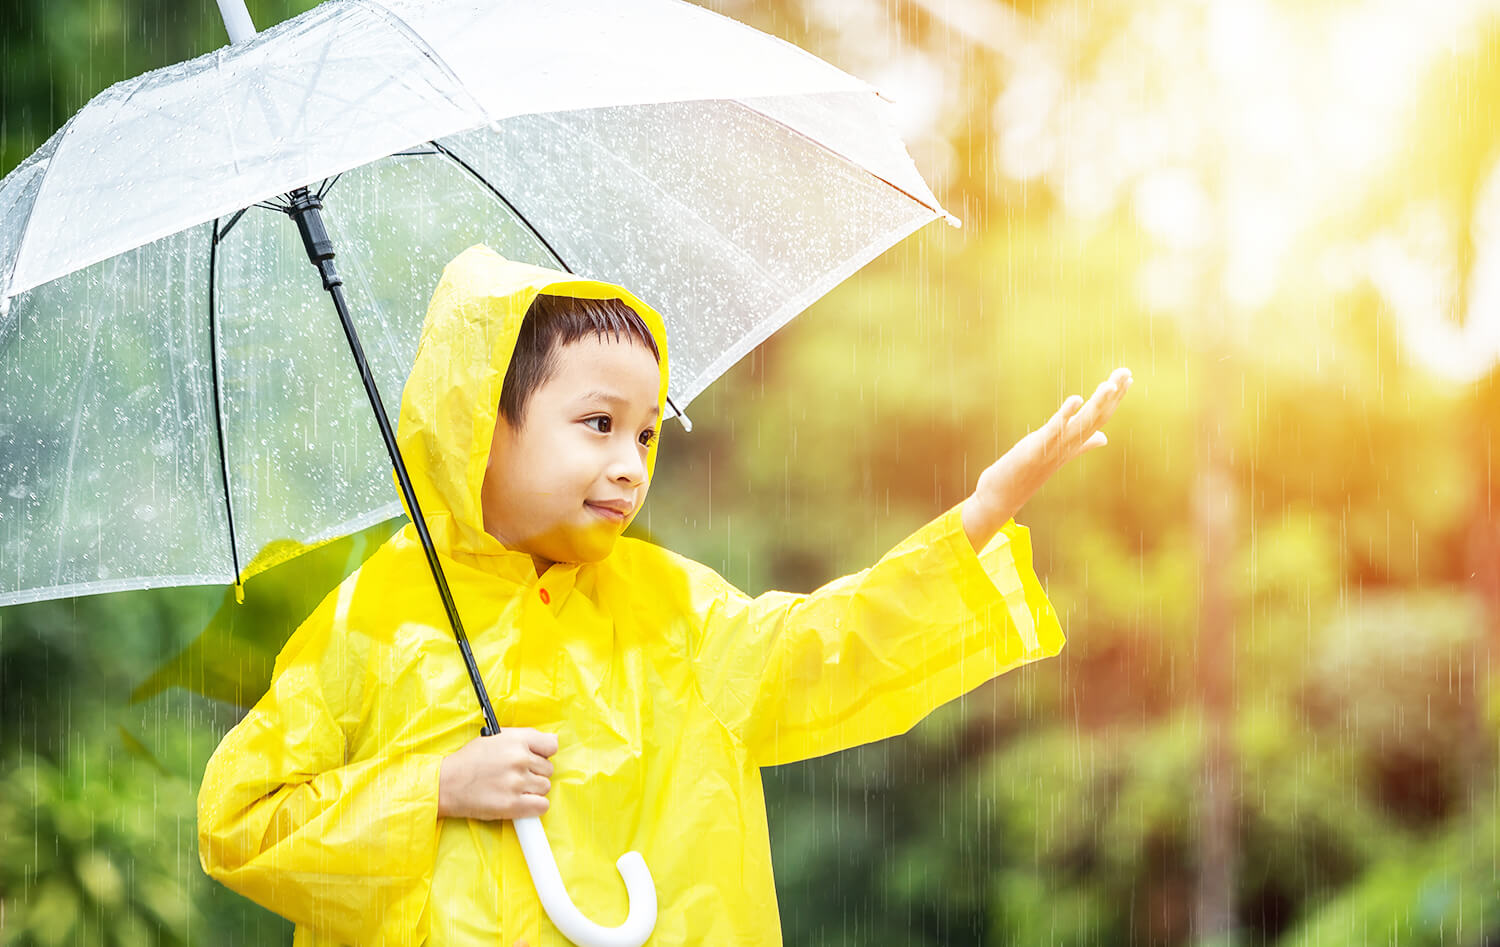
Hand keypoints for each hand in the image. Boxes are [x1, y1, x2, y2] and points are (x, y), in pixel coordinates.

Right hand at [438, 727, 556, 820]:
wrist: (446, 784)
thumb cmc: (469, 761)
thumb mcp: (495, 738)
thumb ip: (523, 738)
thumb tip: (553, 742)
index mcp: (516, 739)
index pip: (551, 745)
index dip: (544, 753)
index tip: (536, 759)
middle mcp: (519, 759)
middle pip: (548, 769)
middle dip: (535, 773)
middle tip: (516, 776)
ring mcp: (517, 782)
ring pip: (545, 787)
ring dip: (533, 790)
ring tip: (513, 788)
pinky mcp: (512, 805)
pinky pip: (542, 805)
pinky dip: (534, 806)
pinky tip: (520, 801)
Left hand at [962, 367, 1131, 549]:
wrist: (1004, 495)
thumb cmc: (1029, 472)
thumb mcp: (1059, 453)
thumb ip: (1083, 444)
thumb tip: (1104, 438)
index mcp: (1074, 443)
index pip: (1100, 417)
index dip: (1115, 398)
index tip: (1128, 378)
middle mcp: (1069, 445)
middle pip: (1096, 417)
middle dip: (1112, 394)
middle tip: (1126, 371)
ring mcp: (1055, 448)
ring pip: (1081, 424)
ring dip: (1097, 403)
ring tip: (1110, 384)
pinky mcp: (1037, 449)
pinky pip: (1054, 430)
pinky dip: (1066, 415)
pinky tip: (1075, 399)